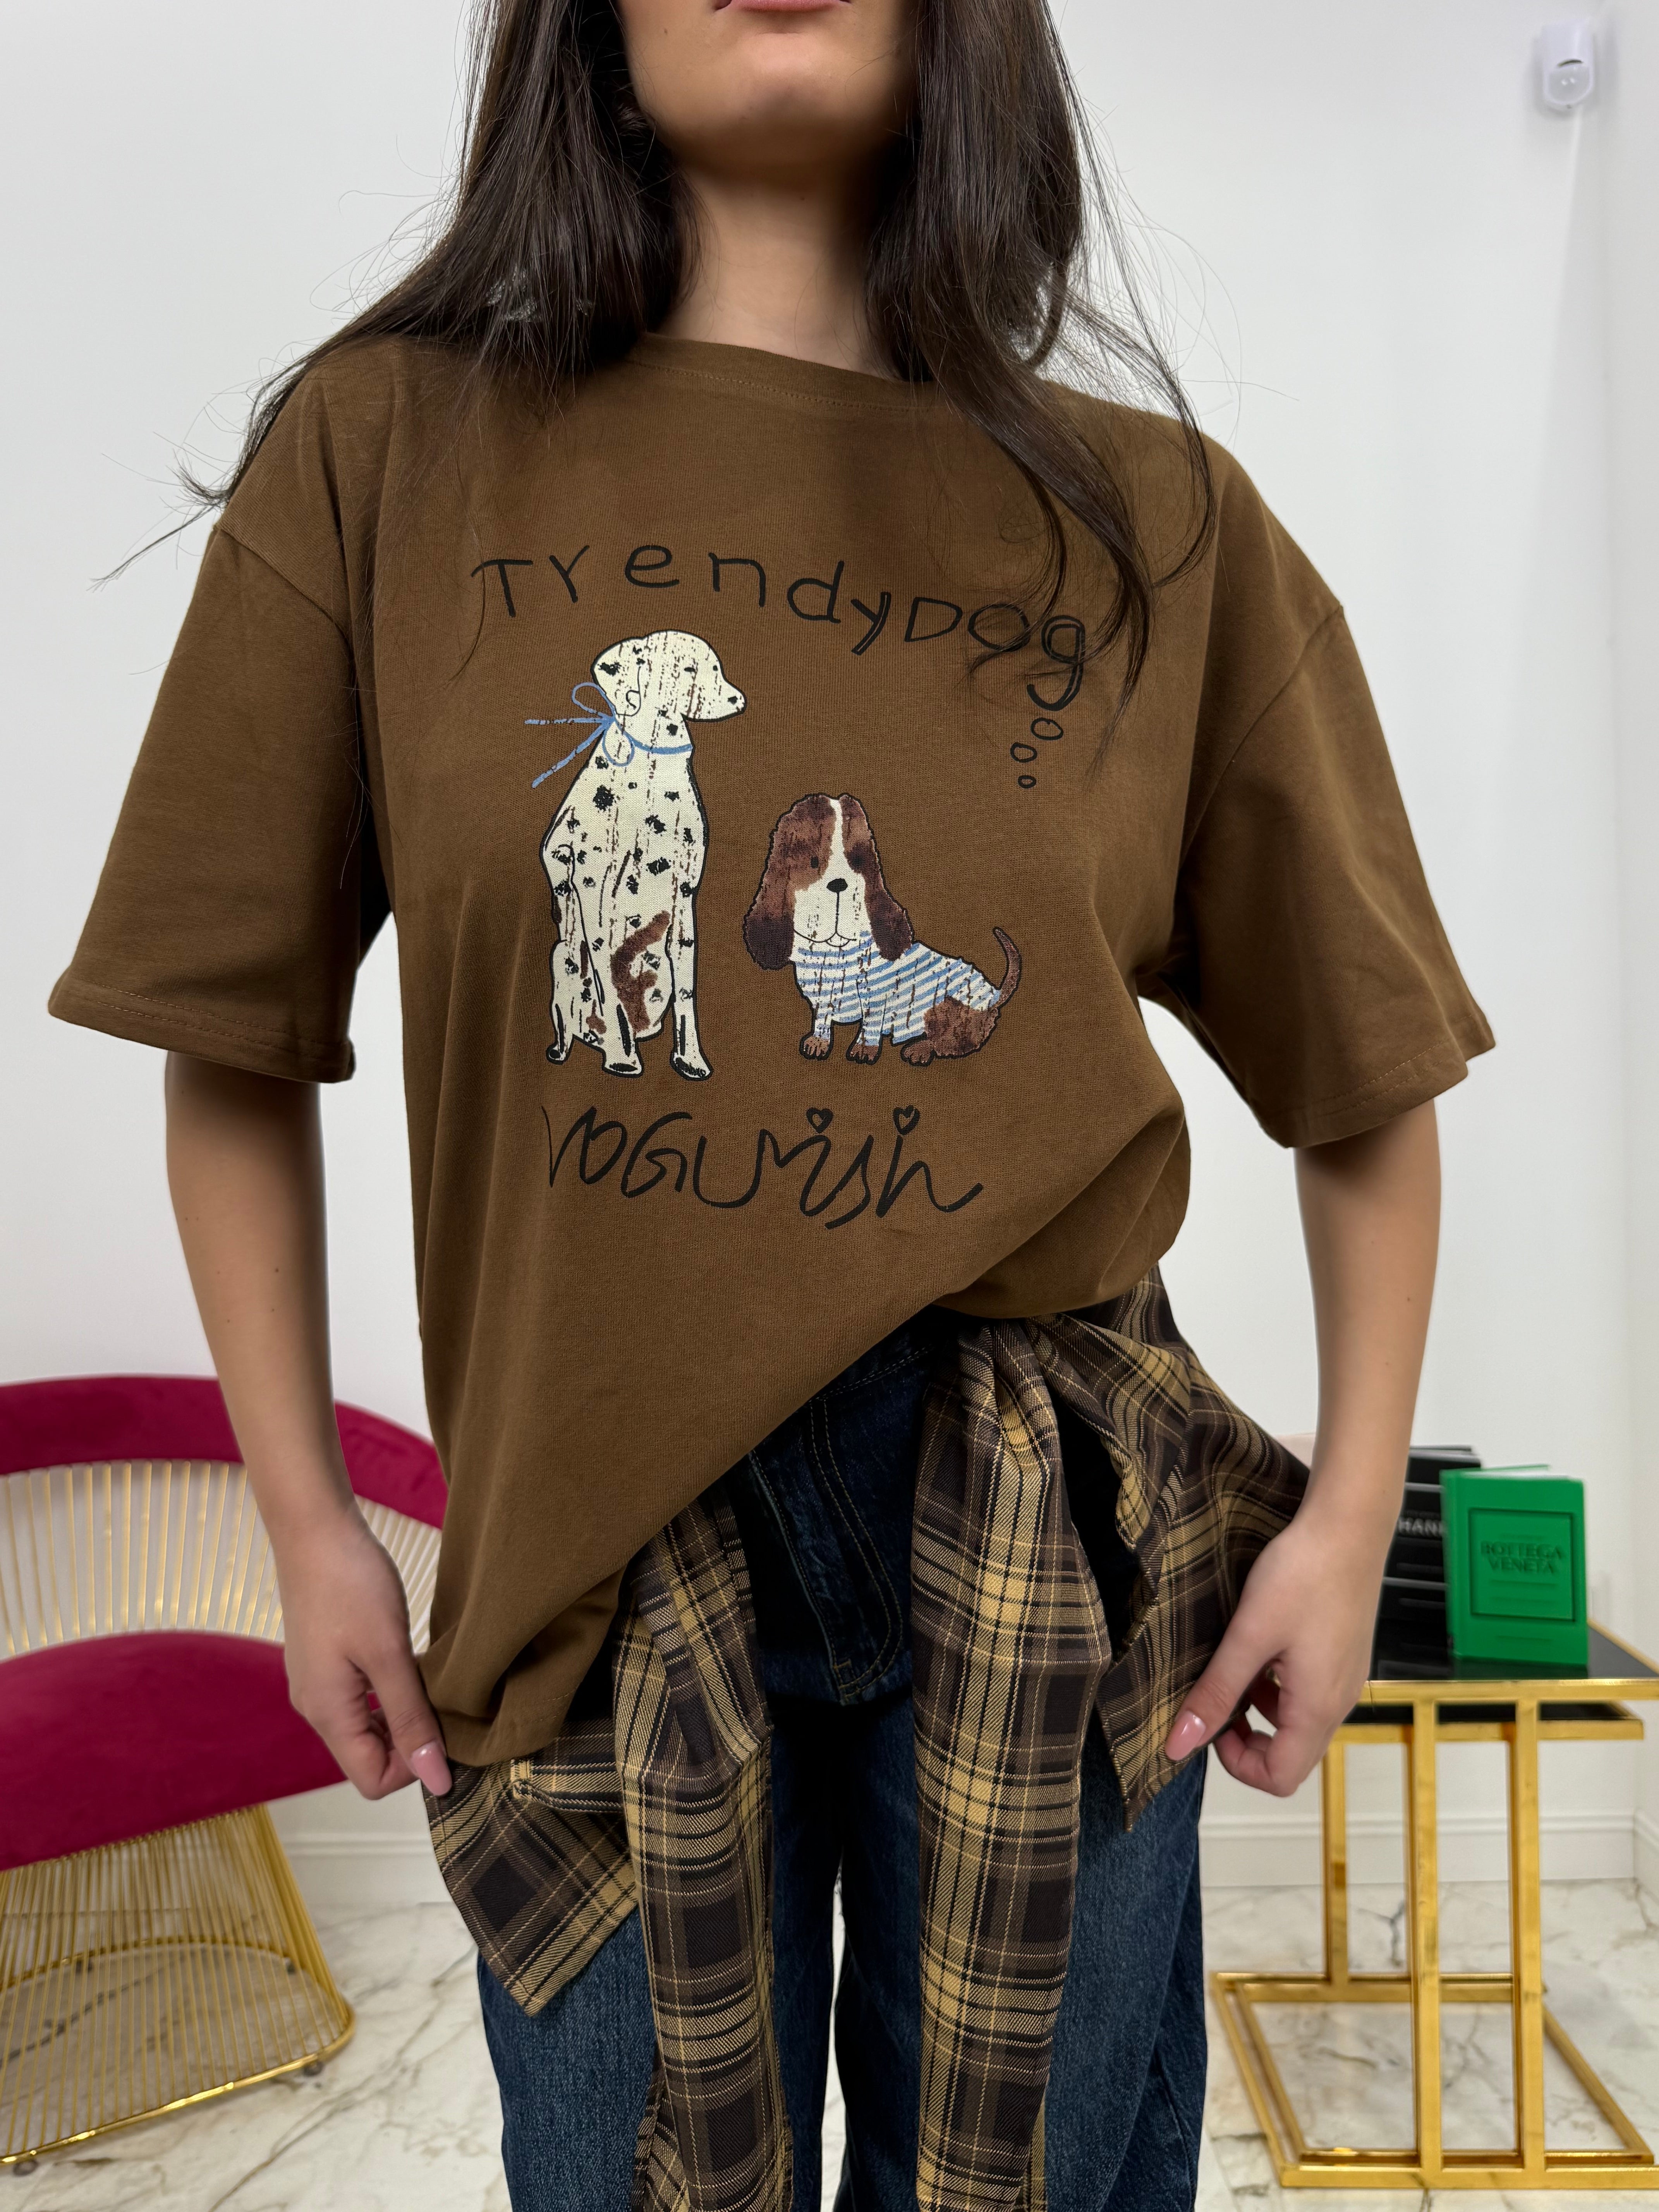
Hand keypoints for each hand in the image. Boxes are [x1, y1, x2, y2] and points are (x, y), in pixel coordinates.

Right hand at [273, 1496, 452, 1799]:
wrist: (315, 1529)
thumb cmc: (350, 1584)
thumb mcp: (389, 1654)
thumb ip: (411, 1719)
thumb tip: (436, 1781)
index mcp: (327, 1714)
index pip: (372, 1781)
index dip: (415, 1766)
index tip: (443, 1725)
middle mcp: (316, 1708)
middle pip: (369, 1757)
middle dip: (411, 1741)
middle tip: (443, 1699)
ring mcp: (318, 1684)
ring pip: (367, 1727)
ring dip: (402, 1714)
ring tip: (428, 1677)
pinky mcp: (325, 1661)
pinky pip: (360, 1699)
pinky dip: (388, 1693)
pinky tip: (408, 1662)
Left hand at [1162, 1496, 1385, 1794]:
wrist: (1348, 1527)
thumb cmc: (1302, 1575)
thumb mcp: (1248, 1636)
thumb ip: (1215, 1692)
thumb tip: (1179, 1744)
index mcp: (1317, 1708)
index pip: (1279, 1778)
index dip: (1237, 1765)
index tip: (1209, 1725)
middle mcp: (1339, 1703)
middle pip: (1292, 1757)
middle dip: (1247, 1741)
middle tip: (1216, 1700)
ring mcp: (1345, 1680)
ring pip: (1299, 1725)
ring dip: (1261, 1712)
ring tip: (1235, 1669)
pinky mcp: (1344, 1656)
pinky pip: (1309, 1695)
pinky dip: (1279, 1688)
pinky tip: (1261, 1649)